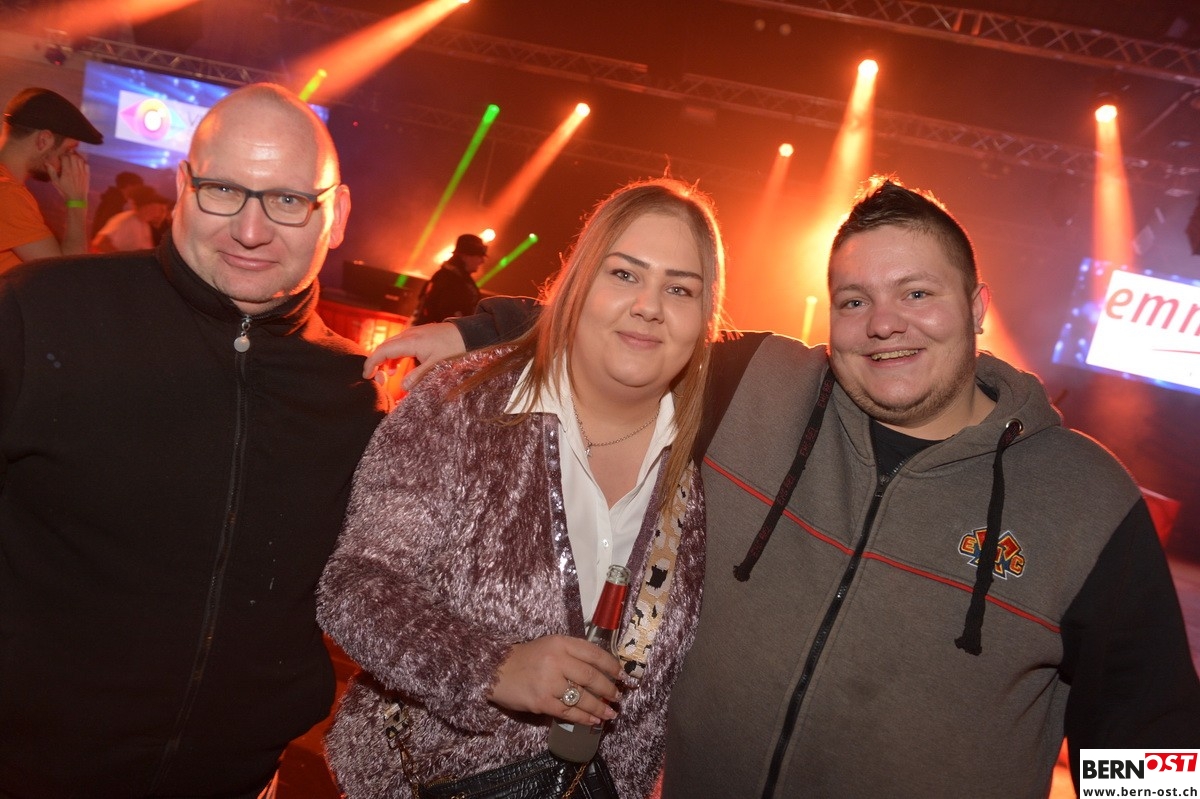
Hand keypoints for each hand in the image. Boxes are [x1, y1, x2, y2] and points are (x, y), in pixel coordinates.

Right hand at [51, 152, 88, 203]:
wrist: (77, 199)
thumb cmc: (65, 191)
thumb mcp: (56, 182)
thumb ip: (51, 171)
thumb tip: (46, 163)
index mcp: (67, 171)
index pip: (65, 157)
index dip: (62, 156)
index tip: (60, 158)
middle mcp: (75, 170)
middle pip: (73, 156)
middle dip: (69, 155)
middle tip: (66, 157)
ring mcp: (82, 172)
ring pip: (80, 159)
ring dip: (76, 157)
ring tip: (72, 159)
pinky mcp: (87, 175)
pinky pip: (86, 164)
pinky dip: (83, 162)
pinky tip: (79, 164)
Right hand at [363, 321, 465, 388]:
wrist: (469, 334)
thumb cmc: (454, 349)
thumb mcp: (436, 365)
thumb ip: (418, 376)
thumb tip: (402, 387)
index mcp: (410, 342)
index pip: (383, 351)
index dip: (372, 363)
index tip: (366, 375)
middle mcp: (409, 335)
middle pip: (384, 347)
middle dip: (376, 362)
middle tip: (374, 378)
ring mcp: (414, 333)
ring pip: (392, 345)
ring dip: (386, 359)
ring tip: (387, 375)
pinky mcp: (419, 335)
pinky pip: (400, 344)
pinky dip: (395, 355)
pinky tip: (398, 367)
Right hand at [488, 635, 621, 726]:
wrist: (495, 669)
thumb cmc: (526, 658)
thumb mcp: (550, 646)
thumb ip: (573, 654)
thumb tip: (602, 670)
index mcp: (561, 643)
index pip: (594, 654)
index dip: (612, 666)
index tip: (622, 675)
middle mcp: (557, 660)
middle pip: (592, 677)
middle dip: (610, 689)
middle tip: (618, 696)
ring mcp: (549, 682)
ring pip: (583, 697)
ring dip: (601, 707)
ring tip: (611, 713)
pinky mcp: (542, 701)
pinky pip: (569, 712)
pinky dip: (585, 718)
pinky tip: (594, 721)